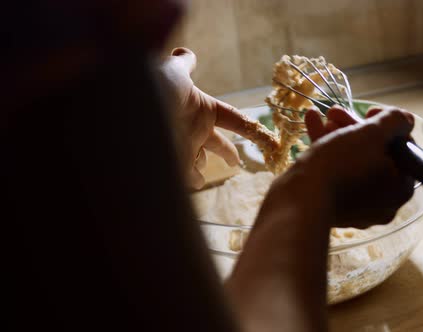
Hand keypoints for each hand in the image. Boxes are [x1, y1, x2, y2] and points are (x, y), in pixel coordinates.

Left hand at [160, 48, 263, 188]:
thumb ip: (183, 64)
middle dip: (227, 152)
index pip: (232, 119)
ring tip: (196, 168)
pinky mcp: (174, 166)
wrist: (128, 115)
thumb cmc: (155, 88)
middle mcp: (195, 131)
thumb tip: (185, 53)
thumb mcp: (172, 72)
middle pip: (218, 145)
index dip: (249, 127)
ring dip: (200, 167)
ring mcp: (184, 149)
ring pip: (200, 164)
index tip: (267, 138)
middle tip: (234, 162)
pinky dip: (191, 178)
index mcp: (202, 110)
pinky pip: (189, 178)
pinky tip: (187, 175)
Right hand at [267, 106, 414, 227]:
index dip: (387, 125)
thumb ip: (394, 121)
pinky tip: (312, 124)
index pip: (402, 149)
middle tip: (337, 113)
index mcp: (401, 188)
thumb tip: (405, 120)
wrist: (300, 200)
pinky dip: (327, 152)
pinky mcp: (334, 208)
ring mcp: (358, 209)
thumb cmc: (342, 165)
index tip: (368, 111)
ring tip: (323, 116)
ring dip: (338, 135)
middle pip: (375, 155)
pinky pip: (337, 175)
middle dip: (354, 128)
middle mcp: (384, 203)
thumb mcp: (371, 134)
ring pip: (352, 163)